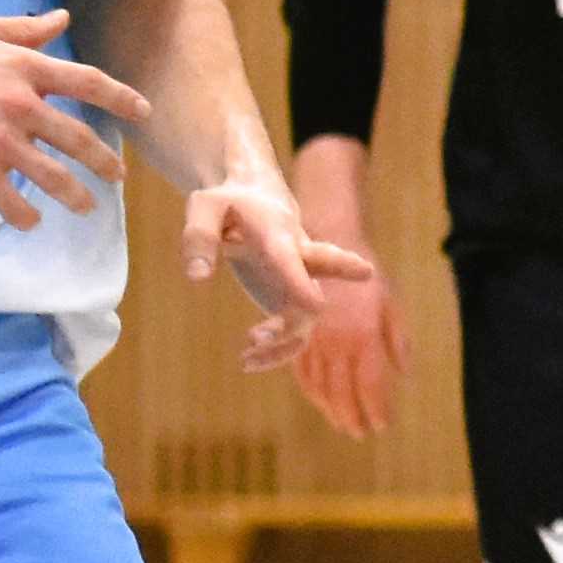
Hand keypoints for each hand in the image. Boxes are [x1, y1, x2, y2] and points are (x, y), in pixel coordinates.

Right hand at [0, 11, 147, 226]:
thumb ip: (24, 31)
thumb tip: (62, 19)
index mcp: (25, 68)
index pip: (89, 82)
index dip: (121, 98)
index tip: (143, 113)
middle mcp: (21, 105)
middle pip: (79, 138)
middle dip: (104, 161)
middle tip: (117, 176)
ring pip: (53, 176)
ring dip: (75, 196)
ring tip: (87, 207)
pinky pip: (10, 200)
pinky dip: (24, 214)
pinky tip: (30, 221)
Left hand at [184, 174, 375, 375]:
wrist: (255, 201)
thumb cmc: (228, 203)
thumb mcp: (205, 207)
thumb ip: (199, 237)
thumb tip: (197, 278)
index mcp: (277, 232)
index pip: (291, 257)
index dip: (301, 281)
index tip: (316, 305)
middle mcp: (298, 256)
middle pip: (326, 266)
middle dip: (342, 269)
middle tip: (365, 272)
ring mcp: (298, 280)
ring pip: (306, 316)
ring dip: (283, 340)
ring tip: (246, 357)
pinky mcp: (290, 298)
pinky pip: (294, 333)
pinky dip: (276, 351)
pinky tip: (247, 360)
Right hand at [279, 250, 407, 434]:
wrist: (325, 247)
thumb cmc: (365, 278)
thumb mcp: (391, 303)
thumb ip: (398, 340)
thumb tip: (404, 374)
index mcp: (364, 337)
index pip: (371, 384)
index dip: (376, 408)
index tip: (382, 425)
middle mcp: (336, 344)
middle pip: (343, 392)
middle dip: (353, 417)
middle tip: (361, 434)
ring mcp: (312, 342)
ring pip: (320, 387)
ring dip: (331, 410)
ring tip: (343, 425)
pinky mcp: (296, 336)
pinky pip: (301, 372)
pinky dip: (311, 392)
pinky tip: (320, 402)